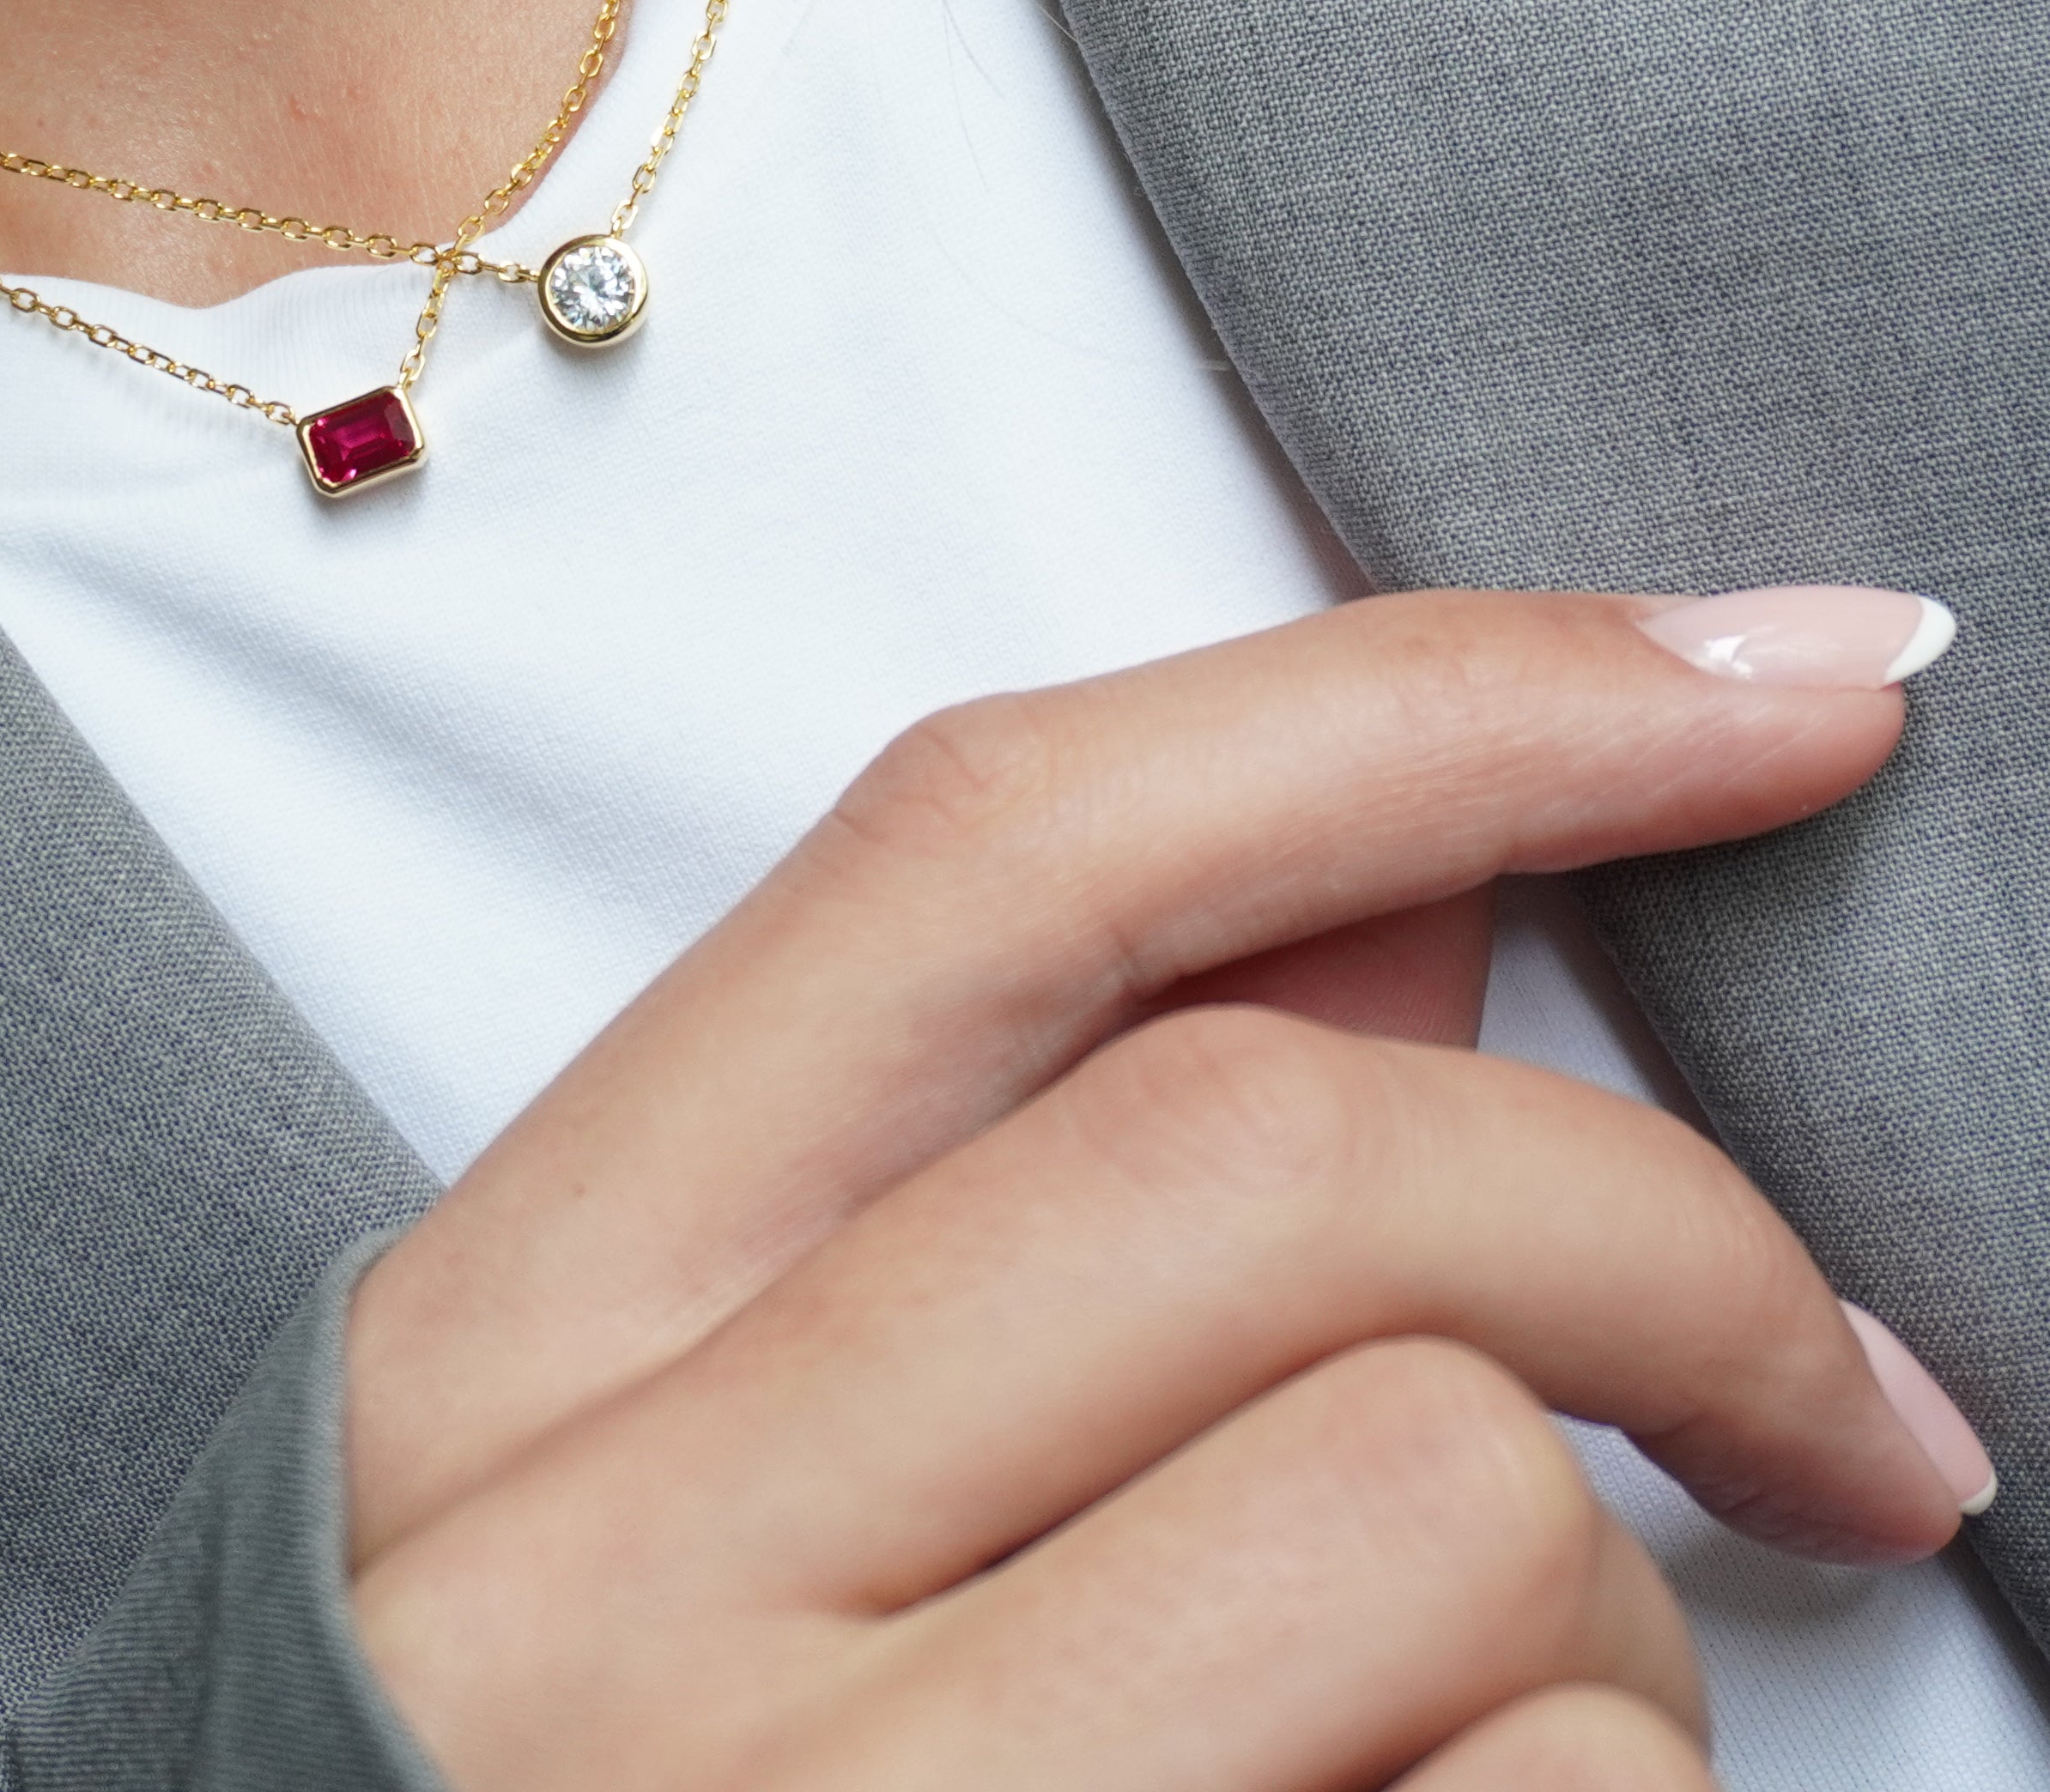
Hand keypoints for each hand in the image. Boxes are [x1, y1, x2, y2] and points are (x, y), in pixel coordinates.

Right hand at [345, 587, 1980, 1789]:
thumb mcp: (664, 1462)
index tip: (1777, 678)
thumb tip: (1434, 876)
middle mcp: (618, 1555)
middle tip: (1831, 1399)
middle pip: (1280, 1153)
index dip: (1433, 704)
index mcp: (532, 1324)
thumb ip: (1011, 1159)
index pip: (999, 853)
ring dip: (1618, 1641)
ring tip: (1513, 1754)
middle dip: (1664, 1233)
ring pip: (1451, 1512)